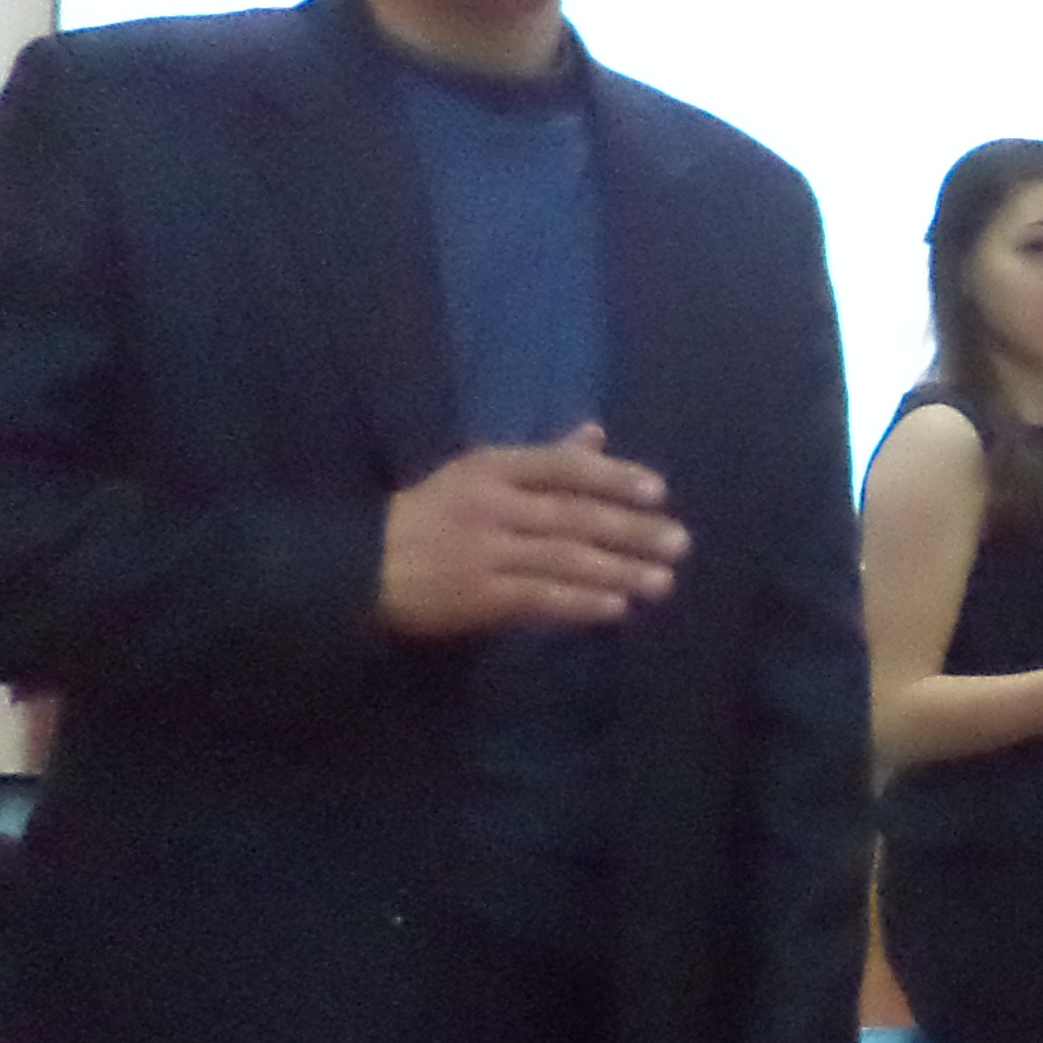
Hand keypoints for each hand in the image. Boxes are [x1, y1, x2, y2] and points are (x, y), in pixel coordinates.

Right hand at [379, 424, 685, 636]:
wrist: (364, 566)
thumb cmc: (432, 516)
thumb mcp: (480, 475)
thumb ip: (542, 458)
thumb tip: (597, 434)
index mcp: (491, 467)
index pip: (561, 467)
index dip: (612, 477)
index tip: (658, 491)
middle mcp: (491, 505)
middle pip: (572, 515)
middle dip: (631, 529)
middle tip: (679, 543)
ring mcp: (483, 552)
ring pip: (562, 559)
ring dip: (618, 571)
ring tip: (662, 582)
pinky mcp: (477, 596)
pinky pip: (538, 598)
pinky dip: (580, 603)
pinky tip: (616, 609)